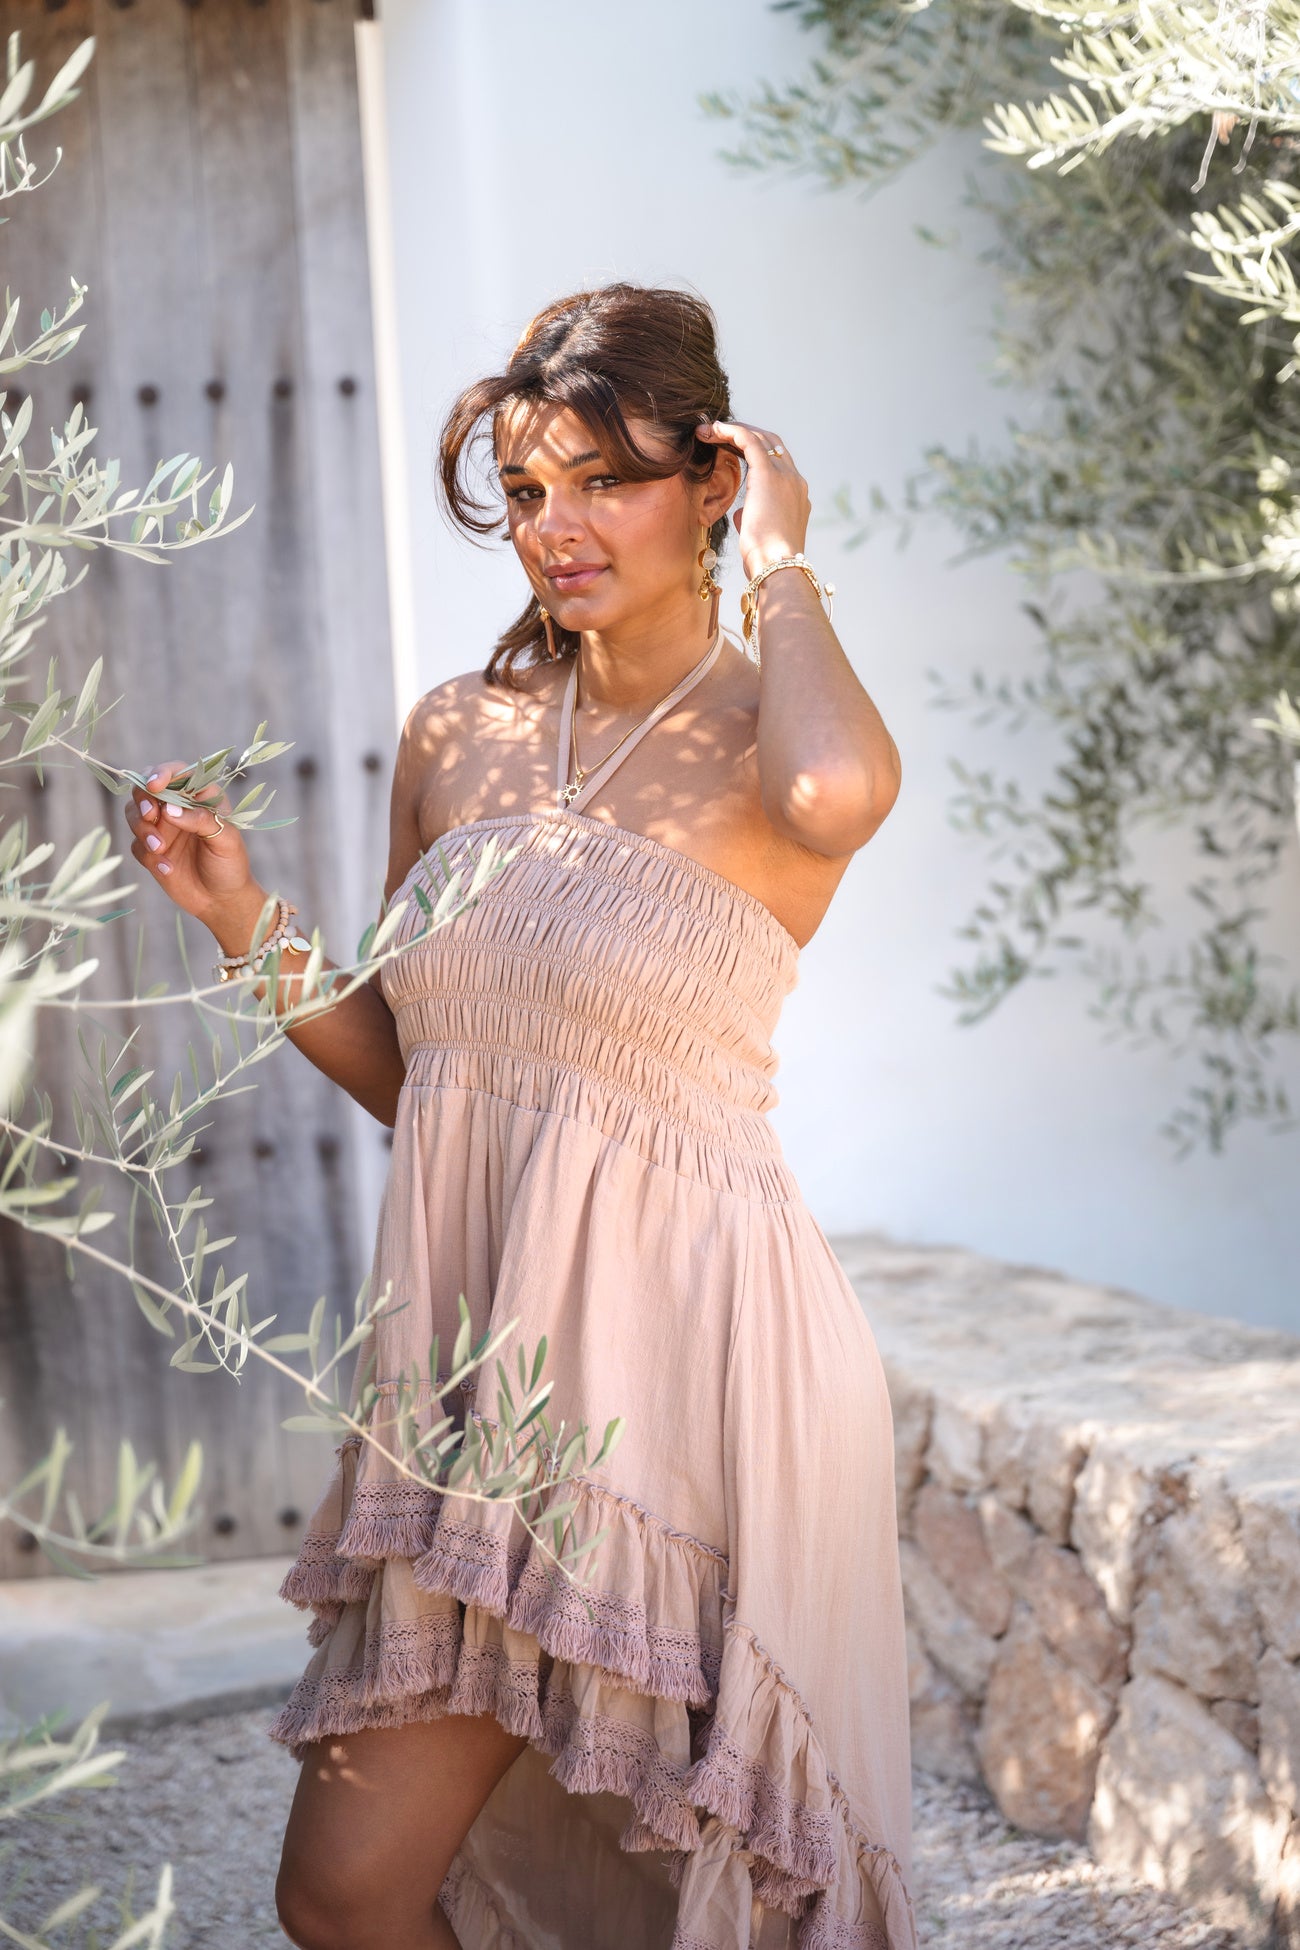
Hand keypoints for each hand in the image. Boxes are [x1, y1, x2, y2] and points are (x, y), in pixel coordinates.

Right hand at [125, 760, 257, 925]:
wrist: (221, 901)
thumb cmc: (230, 865)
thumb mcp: (226, 841)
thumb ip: (202, 821)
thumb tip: (170, 810)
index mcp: (200, 797)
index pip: (178, 772)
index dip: (163, 773)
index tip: (156, 785)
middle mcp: (177, 807)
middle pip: (146, 788)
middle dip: (143, 799)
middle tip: (152, 816)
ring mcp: (161, 827)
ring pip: (134, 813)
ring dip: (142, 829)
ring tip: (161, 849)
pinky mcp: (151, 849)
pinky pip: (136, 844)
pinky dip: (149, 855)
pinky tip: (168, 869)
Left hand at [695, 419, 810, 580]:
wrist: (777, 568)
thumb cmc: (766, 561)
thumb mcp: (758, 537)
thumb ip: (751, 519)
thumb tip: (740, 514)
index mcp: (796, 497)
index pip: (778, 462)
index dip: (756, 451)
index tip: (732, 449)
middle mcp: (795, 481)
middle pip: (772, 444)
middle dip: (746, 434)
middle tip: (720, 433)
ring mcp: (785, 476)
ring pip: (761, 438)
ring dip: (735, 430)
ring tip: (709, 430)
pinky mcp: (768, 474)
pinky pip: (748, 440)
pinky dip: (729, 431)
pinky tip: (710, 431)